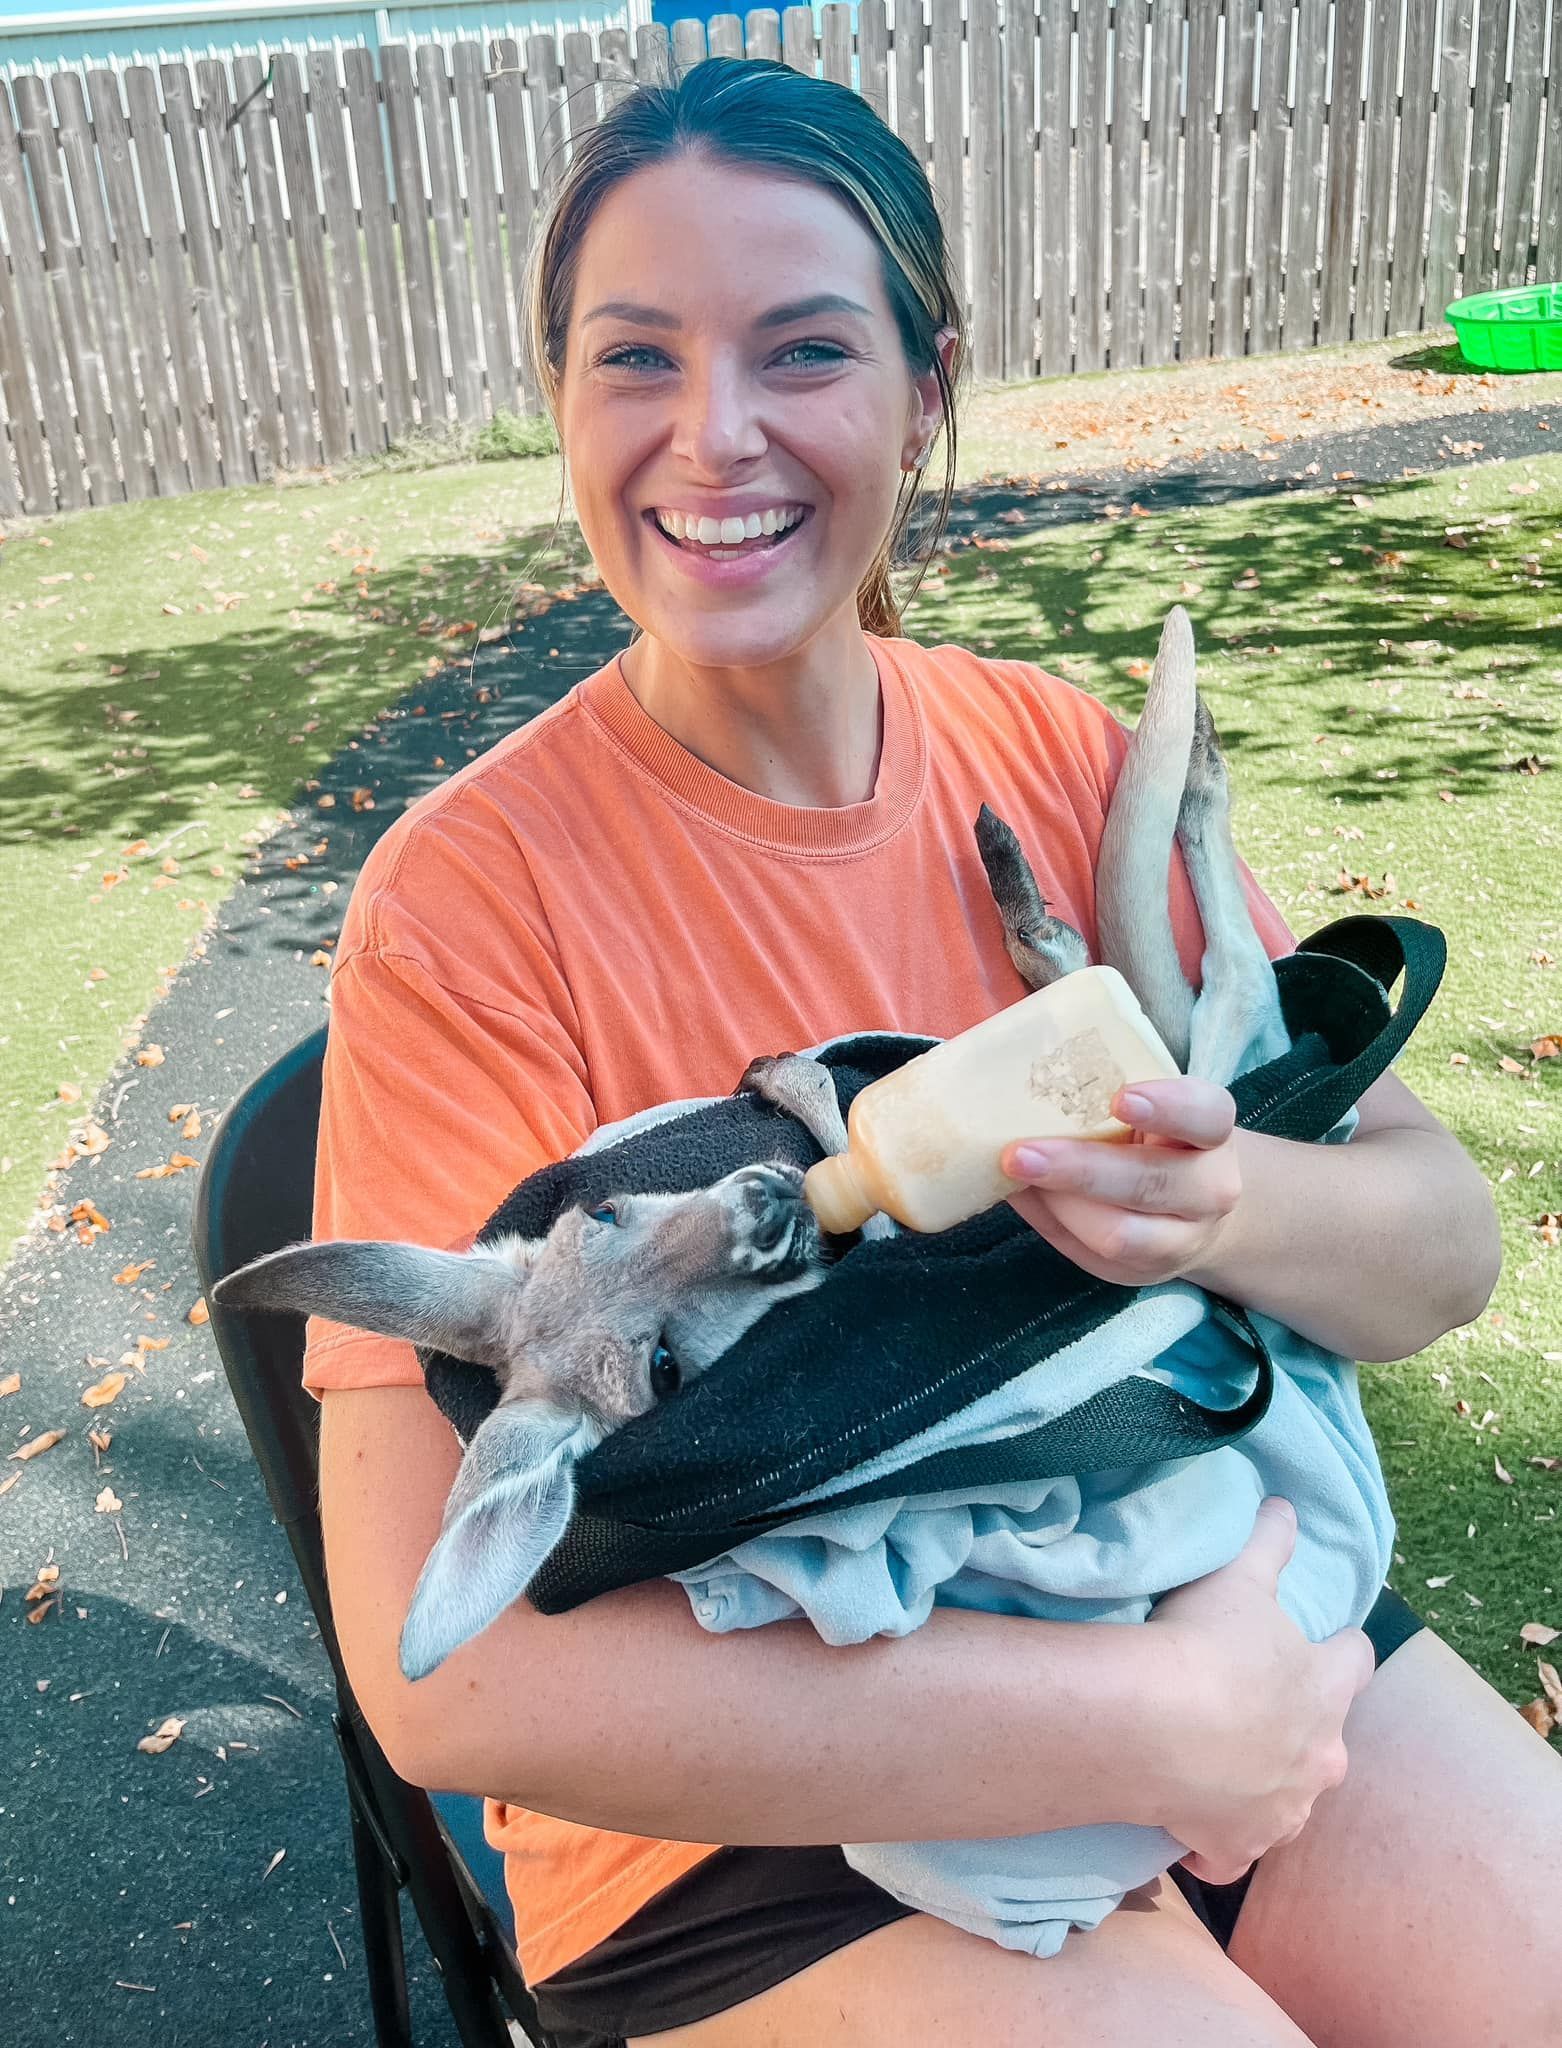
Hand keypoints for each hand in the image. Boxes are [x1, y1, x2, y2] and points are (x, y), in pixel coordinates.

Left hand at [1000, 1077, 1242, 1288]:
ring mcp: (1181, 1240)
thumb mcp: (1150, 1107)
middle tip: (1020, 1154)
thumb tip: (1020, 1089)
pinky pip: (1087, 1253)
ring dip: (1057, 1203)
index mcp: (1212, 1131)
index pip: (1205, 1115)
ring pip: (1117, 1234)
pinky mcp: (1144, 1272)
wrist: (1196, 1208)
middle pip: (1149, 1183)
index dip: (1166, 1107)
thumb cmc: (1158, 1138)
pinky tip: (1023, 1195)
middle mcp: (1209, 1189)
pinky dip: (1049, 1221)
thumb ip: (1104, 1094)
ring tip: (1014, 1175)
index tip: (1119, 1098)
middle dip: (1079, 1170)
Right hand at [1144, 1497, 1375, 1884]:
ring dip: (1265, 1786)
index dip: (1340, 1649)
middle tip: (1256, 1709)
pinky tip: (1193, 1827)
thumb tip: (1287, 1503)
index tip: (1322, 1642)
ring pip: (1289, 1802)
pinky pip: (1234, 1854)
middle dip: (1303, 1729)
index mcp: (1325, 1689)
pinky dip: (1220, 1842)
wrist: (1156, 1726)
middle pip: (1328, 1744)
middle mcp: (1319, 1758)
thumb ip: (1269, 1541)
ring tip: (1220, 1765)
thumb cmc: (1206, 1643)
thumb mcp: (1238, 1577)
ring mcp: (1281, 1810)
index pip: (1356, 1662)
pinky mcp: (1236, 1847)